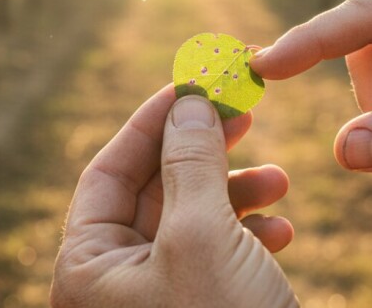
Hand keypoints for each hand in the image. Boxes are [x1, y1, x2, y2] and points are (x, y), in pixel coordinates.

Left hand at [51, 87, 297, 306]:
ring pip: (193, 221)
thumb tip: (187, 98)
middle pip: (155, 191)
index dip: (151, 122)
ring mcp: (157, 298)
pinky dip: (249, 236)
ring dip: (238, 194)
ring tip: (281, 179)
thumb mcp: (203, 235)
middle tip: (245, 115)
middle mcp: (114, 282)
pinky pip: (217, 257)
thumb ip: (191, 160)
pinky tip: (283, 232)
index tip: (193, 85)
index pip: (108, 170)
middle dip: (204, 153)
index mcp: (88, 266)